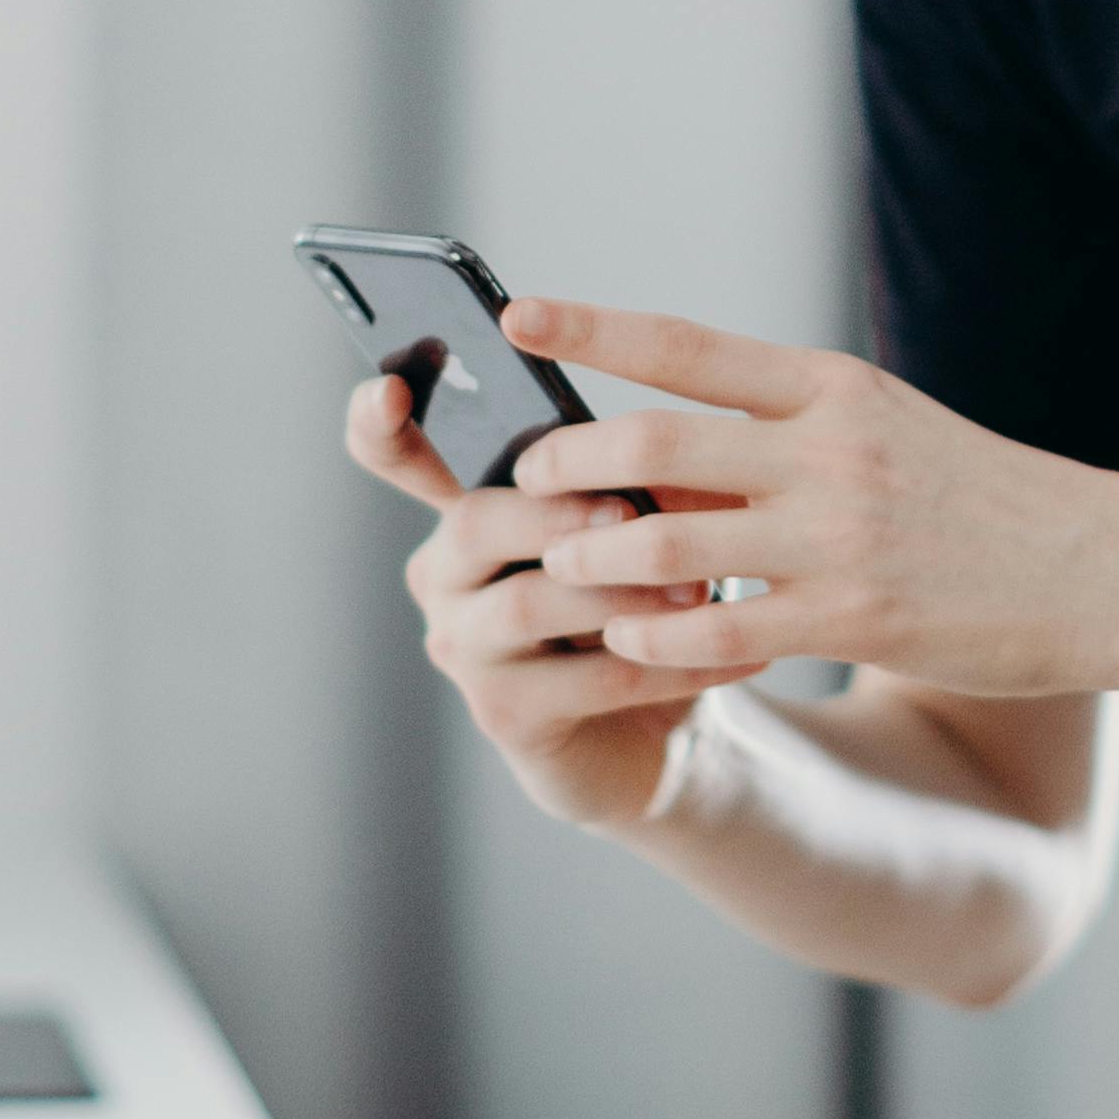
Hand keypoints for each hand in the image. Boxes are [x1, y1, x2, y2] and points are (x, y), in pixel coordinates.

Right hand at [341, 363, 770, 833]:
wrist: (658, 727)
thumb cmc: (641, 603)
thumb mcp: (640, 528)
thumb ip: (635, 482)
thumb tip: (682, 445)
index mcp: (466, 505)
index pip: (391, 454)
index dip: (377, 423)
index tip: (393, 391)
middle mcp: (444, 573)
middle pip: (474, 523)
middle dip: (557, 513)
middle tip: (634, 511)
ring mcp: (464, 647)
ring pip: (525, 603)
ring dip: (621, 592)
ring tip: (706, 590)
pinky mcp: (503, 714)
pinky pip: (587, 678)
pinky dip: (669, 662)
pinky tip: (741, 653)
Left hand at [498, 303, 1118, 697]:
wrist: (1102, 569)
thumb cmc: (978, 498)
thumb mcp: (884, 432)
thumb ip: (779, 436)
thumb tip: (656, 459)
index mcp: (834, 387)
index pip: (687, 346)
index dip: (592, 328)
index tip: (516, 317)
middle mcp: (830, 452)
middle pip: (654, 446)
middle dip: (569, 465)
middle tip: (525, 481)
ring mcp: (840, 539)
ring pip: (670, 547)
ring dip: (595, 561)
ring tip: (558, 569)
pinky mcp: (855, 622)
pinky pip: (721, 636)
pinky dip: (656, 640)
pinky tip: (625, 643)